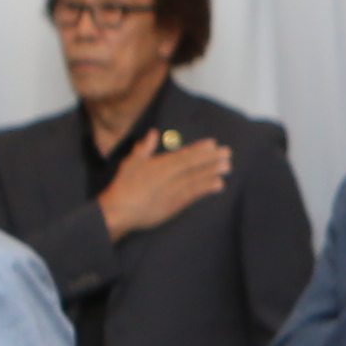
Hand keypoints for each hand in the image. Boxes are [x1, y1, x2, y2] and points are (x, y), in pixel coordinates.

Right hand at [101, 128, 240, 236]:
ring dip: (212, 172)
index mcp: (158, 166)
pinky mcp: (173, 206)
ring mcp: (172, 193)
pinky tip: (218, 185)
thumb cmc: (122, 186)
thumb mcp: (130, 163)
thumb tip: (153, 133)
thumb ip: (143, 148)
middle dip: (211, 159)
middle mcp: (167, 178)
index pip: (182, 155)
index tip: (212, 144)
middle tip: (227, 152)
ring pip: (195, 180)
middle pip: (192, 166)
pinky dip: (205, 189)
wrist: (118, 212)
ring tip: (227, 167)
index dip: (199, 149)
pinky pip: (192, 196)